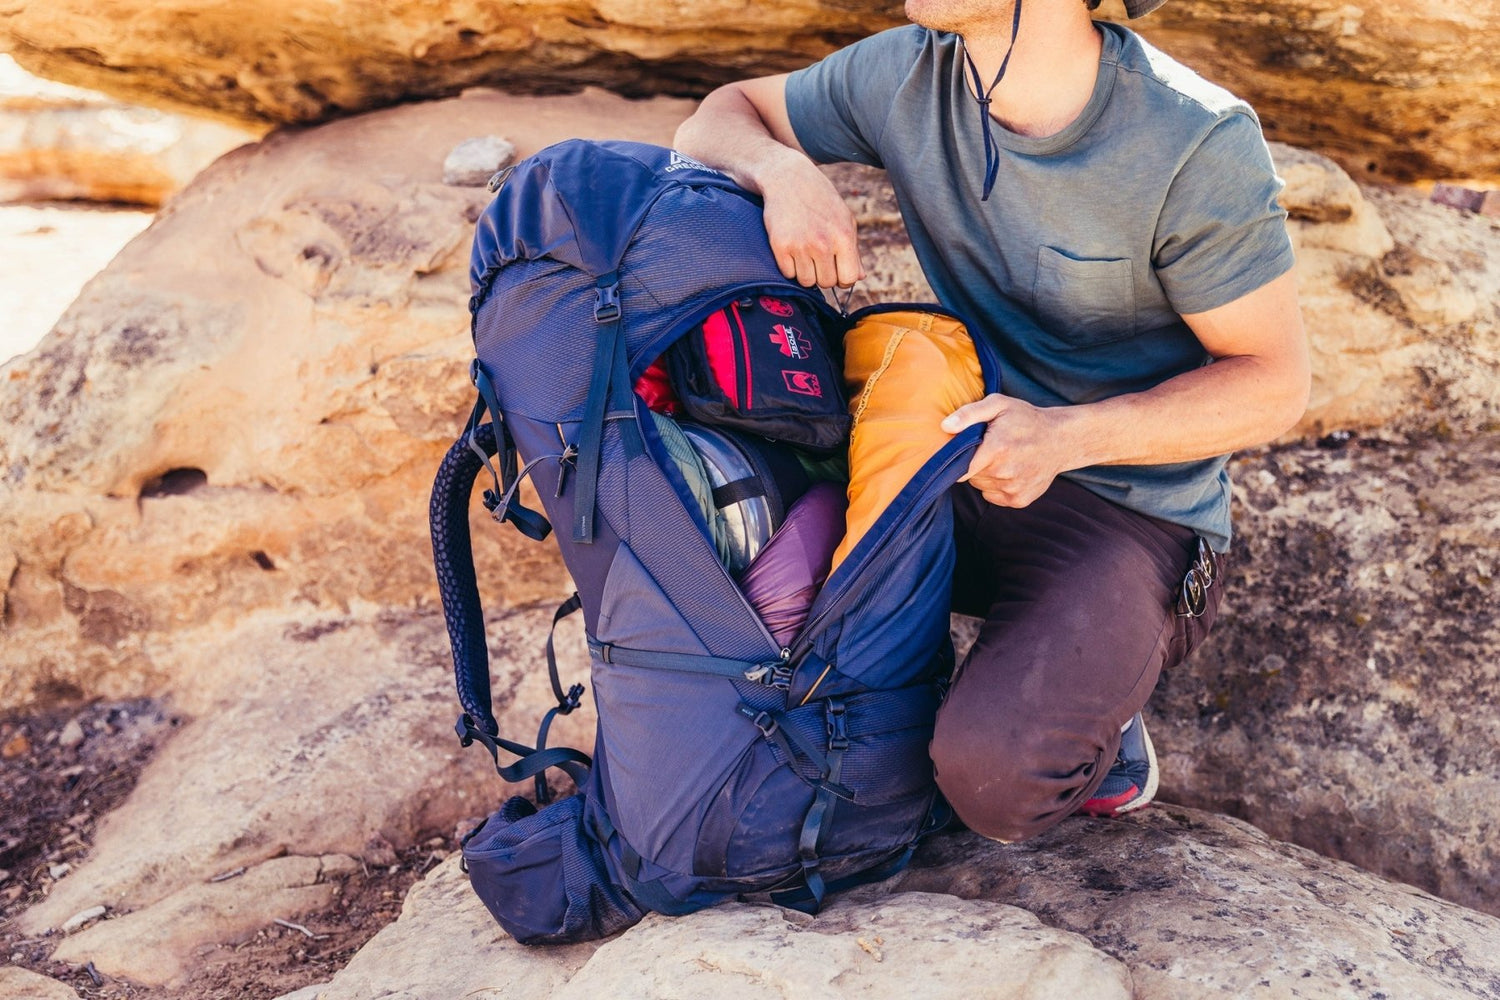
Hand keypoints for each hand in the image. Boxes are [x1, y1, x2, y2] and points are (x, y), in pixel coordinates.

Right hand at [759, 154, 864, 288]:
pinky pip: (788, 273)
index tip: (836, 268)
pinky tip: (792, 248)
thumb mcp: (845, 219)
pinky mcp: (780, 246)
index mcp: (844, 236)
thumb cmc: (820, 199)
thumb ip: (853, 250)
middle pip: (826, 283)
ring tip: (804, 252)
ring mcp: (800, 245)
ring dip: (805, 272)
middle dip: (822, 274)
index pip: (848, 279)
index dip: (842, 277)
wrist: (788, 178)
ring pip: (806, 281)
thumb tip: (860, 277)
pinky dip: (789, 266)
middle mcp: (823, 243)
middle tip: (817, 257)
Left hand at [942, 394, 1071, 507]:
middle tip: (991, 448)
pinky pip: (993, 496)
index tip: (968, 450)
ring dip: (986, 475)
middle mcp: (1004, 472)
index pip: (960, 467)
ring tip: (1003, 458)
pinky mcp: (1019, 500)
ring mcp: (1013, 489)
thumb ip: (969, 414)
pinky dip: (997, 486)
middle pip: (970, 476)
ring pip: (981, 486)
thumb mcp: (998, 405)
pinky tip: (1010, 470)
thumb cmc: (1026, 419)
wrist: (1060, 440)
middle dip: (975, 463)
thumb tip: (945, 427)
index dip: (959, 459)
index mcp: (996, 449)